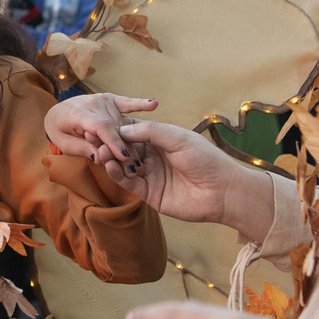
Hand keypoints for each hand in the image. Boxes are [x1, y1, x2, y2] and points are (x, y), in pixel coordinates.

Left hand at [44, 93, 157, 169]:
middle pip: (114, 127)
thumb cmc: (60, 131)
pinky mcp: (110, 99)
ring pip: (122, 123)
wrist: (56, 112)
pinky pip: (127, 102)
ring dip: (133, 142)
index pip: (100, 127)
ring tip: (140, 162)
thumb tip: (100, 157)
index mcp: (78, 113)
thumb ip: (82, 148)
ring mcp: (103, 100)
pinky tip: (154, 104)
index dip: (113, 142)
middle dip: (125, 148)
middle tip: (134, 169)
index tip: (124, 157)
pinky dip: (140, 104)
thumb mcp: (64, 143)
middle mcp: (92, 103)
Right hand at [94, 119, 274, 239]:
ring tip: (102, 153)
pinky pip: (129, 184)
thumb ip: (151, 132)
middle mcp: (154, 157)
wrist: (222, 191)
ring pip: (125, 166)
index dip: (119, 129)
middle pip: (126, 149)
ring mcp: (151, 175)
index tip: (102, 124)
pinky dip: (118, 175)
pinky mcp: (150, 194)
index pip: (135, 132)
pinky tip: (109, 166)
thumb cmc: (205, 159)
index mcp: (162, 140)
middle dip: (112, 145)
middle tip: (96, 140)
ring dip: (112, 159)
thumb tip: (123, 128)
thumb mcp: (178, 138)